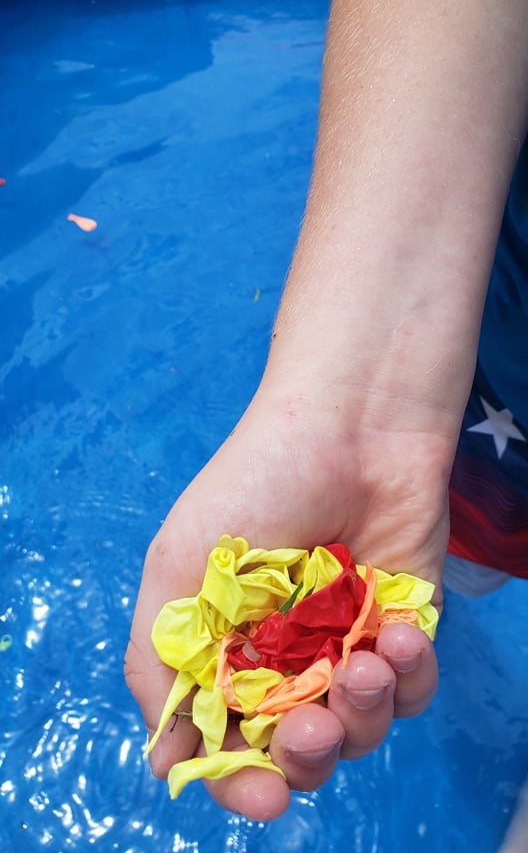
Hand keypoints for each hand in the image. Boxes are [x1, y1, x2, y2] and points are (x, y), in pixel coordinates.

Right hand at [125, 385, 448, 820]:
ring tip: (364, 662)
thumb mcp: (177, 568)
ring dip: (363, 711)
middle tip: (314, 727)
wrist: (349, 425)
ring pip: (361, 730)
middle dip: (308, 754)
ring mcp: (347, 643)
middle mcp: (286, 657)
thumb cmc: (255, 486)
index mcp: (227, 649)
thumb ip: (158, 664)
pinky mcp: (404, 625)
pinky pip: (413, 689)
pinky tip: (396, 634)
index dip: (243, 779)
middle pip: (300, 751)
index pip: (232, 743)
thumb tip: (165, 760)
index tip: (263, 795)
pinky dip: (409, 677)